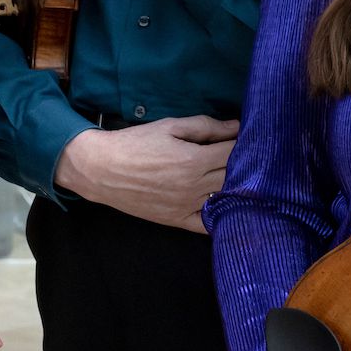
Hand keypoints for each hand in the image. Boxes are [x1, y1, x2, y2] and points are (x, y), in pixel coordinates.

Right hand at [54, 115, 238, 231]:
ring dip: (237, 189)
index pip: (233, 153)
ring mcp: (187, 206)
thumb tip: (237, 126)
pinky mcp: (177, 220)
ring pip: (226, 199)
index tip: (248, 139)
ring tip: (240, 178)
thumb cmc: (135, 143)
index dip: (243, 144)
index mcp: (194, 160)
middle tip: (248, 157)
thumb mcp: (169, 126)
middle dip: (244, 165)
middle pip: (234, 177)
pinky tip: (227, 206)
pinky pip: (208, 224)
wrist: (102, 169)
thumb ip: (205, 126)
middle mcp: (194, 186)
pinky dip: (222, 216)